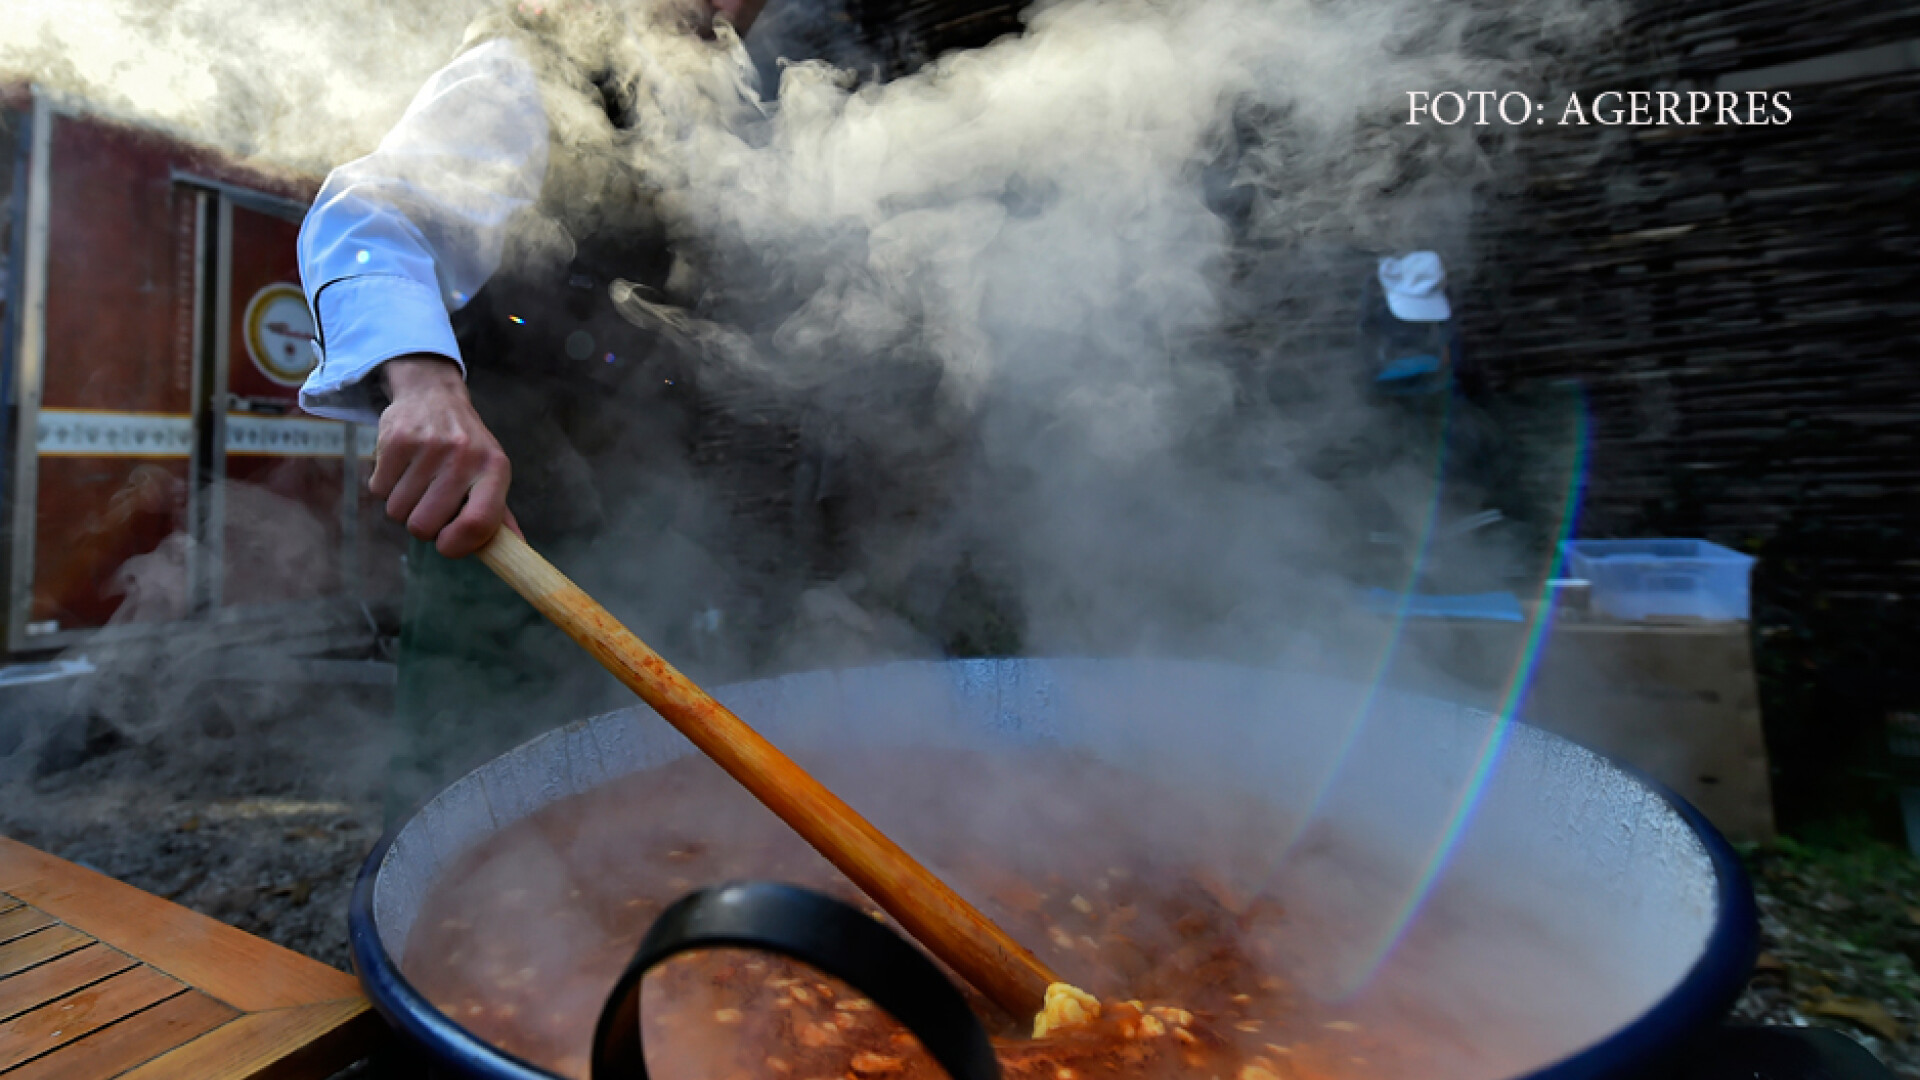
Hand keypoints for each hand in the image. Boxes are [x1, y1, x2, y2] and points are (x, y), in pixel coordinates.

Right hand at [371, 354, 517, 557]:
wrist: (433, 395)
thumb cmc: (466, 446)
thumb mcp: (490, 472)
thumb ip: (499, 514)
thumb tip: (516, 552)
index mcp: (495, 469)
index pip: (478, 524)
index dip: (457, 546)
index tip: (446, 545)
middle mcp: (465, 455)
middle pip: (425, 526)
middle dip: (422, 526)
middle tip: (429, 505)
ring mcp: (429, 446)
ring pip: (398, 512)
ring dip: (403, 506)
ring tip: (416, 483)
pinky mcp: (397, 439)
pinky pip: (379, 490)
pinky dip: (385, 487)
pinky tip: (401, 468)